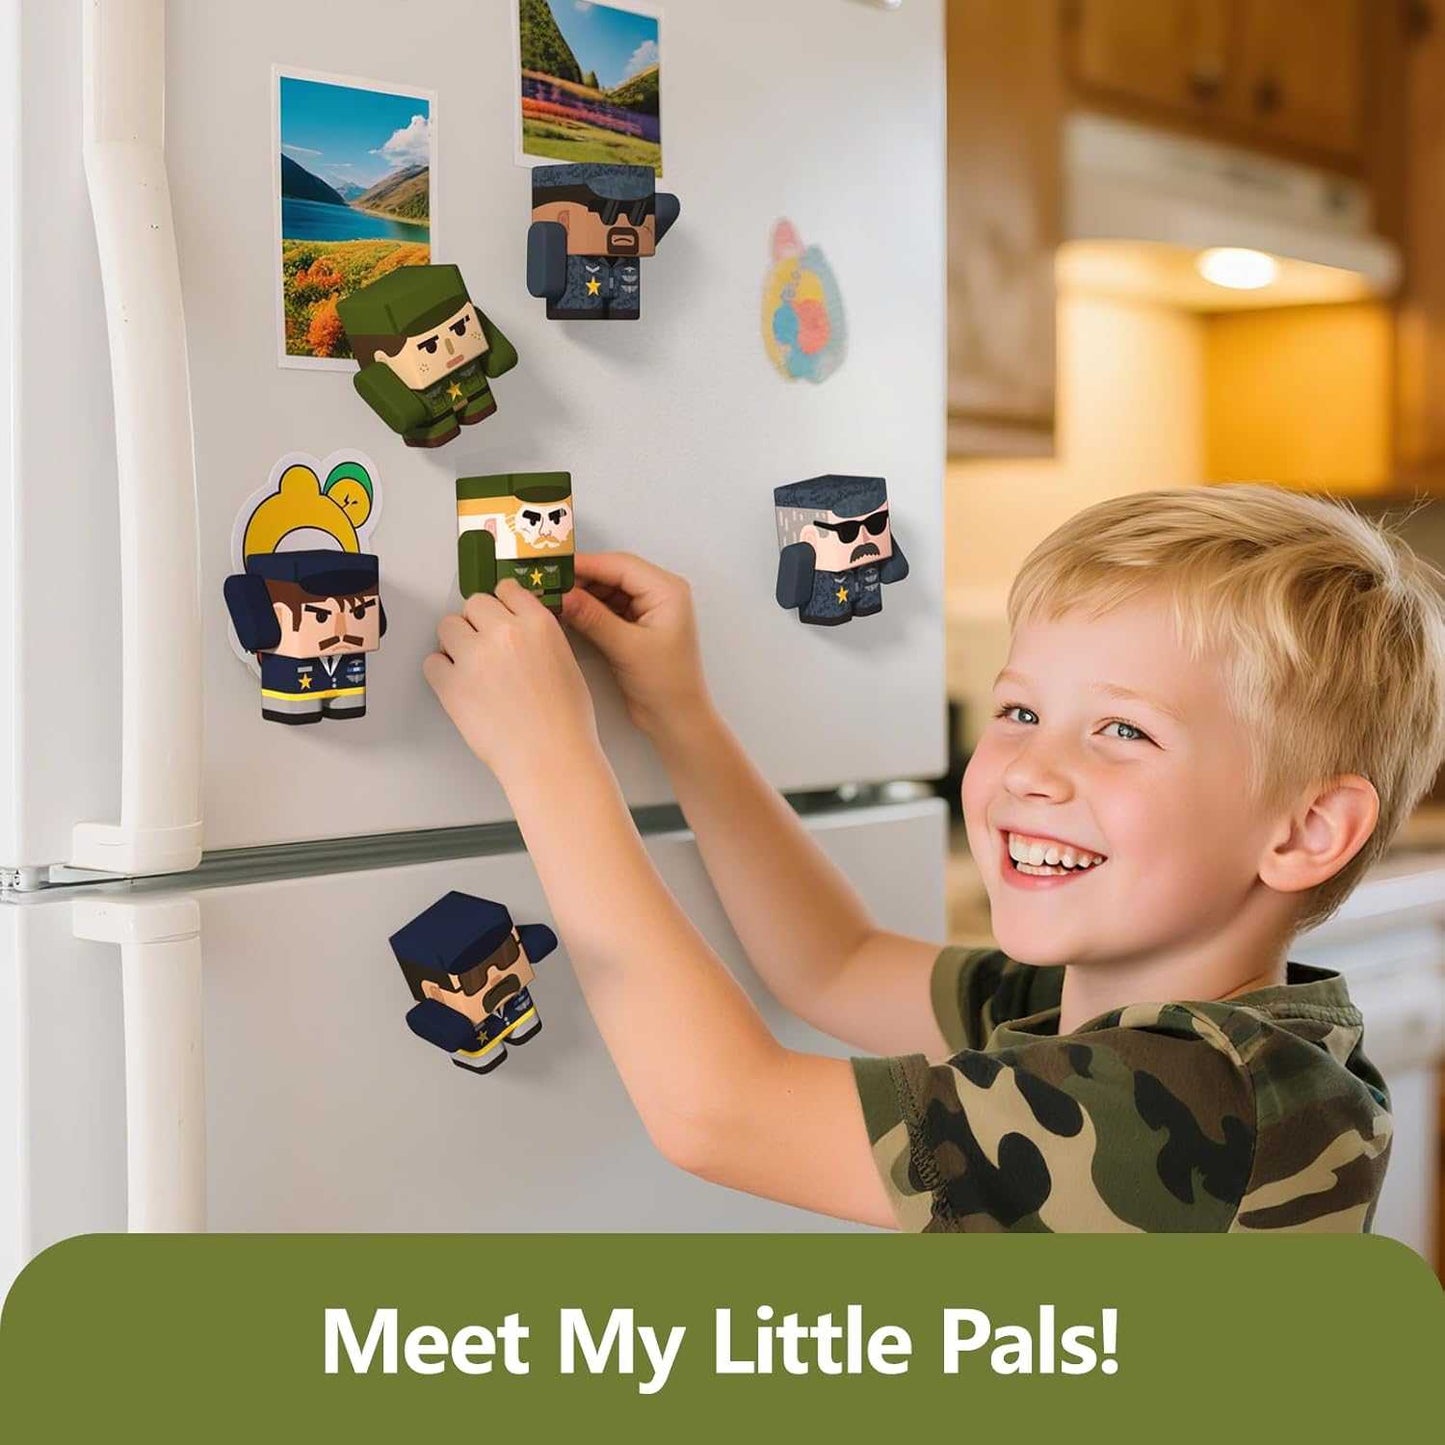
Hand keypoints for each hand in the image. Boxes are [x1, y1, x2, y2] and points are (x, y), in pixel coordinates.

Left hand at [424, 580, 598, 780]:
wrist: (551, 757)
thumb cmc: (566, 721)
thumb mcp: (566, 662)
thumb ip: (539, 637)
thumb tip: (517, 630)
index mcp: (538, 624)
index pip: (507, 589)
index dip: (501, 604)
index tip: (498, 614)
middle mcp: (505, 632)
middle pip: (474, 604)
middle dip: (477, 622)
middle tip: (484, 645)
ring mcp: (475, 656)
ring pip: (448, 625)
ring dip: (456, 642)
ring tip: (470, 666)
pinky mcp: (451, 684)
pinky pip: (432, 662)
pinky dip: (441, 672)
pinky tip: (459, 686)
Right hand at [561, 552, 711, 738]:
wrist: (676, 719)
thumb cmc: (665, 684)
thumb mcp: (626, 647)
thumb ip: (593, 617)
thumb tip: (563, 594)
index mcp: (667, 591)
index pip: (620, 565)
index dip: (586, 565)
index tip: (555, 569)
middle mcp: (660, 593)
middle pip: (613, 574)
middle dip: (582, 580)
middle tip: (549, 585)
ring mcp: (649, 609)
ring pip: (608, 590)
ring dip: (583, 595)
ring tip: (554, 600)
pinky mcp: (637, 625)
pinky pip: (609, 607)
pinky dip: (589, 610)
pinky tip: (568, 614)